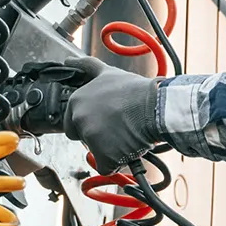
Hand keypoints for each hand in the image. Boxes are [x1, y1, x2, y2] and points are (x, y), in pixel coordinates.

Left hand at [60, 57, 162, 172]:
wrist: (155, 107)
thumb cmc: (135, 91)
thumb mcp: (107, 72)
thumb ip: (85, 66)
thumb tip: (70, 60)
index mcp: (76, 101)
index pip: (73, 122)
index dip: (90, 123)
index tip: (105, 120)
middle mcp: (80, 120)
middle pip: (83, 137)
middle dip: (97, 136)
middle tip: (116, 127)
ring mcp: (91, 138)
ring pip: (96, 151)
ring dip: (109, 147)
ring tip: (125, 134)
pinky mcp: (104, 156)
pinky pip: (106, 166)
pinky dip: (116, 161)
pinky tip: (127, 147)